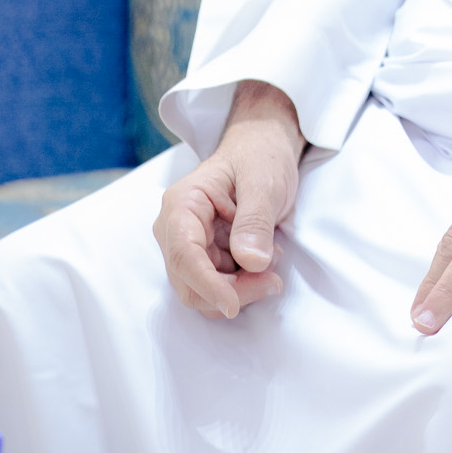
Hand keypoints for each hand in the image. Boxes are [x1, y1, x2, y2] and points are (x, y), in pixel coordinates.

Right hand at [153, 81, 305, 316]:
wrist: (264, 148)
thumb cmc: (260, 156)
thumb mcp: (264, 181)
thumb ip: (255, 220)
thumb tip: (251, 262)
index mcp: (182, 205)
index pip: (184, 255)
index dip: (206, 284)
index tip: (232, 304)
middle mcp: (177, 230)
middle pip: (190, 282)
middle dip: (231, 290)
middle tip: (273, 280)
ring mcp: (191, 246)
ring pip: (205, 291)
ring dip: (241, 289)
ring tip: (274, 260)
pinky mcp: (207, 257)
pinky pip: (221, 285)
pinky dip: (245, 284)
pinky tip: (266, 259)